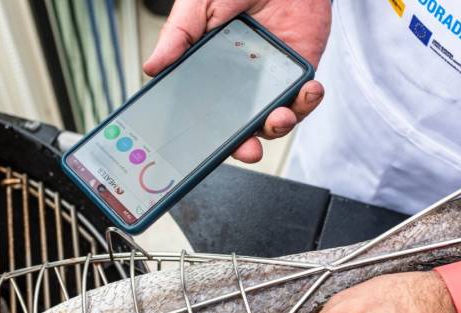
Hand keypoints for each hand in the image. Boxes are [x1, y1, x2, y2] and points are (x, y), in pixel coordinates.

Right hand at [143, 0, 330, 162]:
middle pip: (241, 128)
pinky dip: (307, 102)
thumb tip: (152, 66)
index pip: (206, 113)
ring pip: (274, 121)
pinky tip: (308, 90)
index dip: (205, 136)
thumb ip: (178, 35)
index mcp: (212, 72)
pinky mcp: (298, 76)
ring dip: (278, 126)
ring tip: (280, 116)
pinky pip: (303, 101)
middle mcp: (241, 84)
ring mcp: (270, 83)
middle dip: (245, 146)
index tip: (204, 150)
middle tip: (247, 149)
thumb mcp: (199, 5)